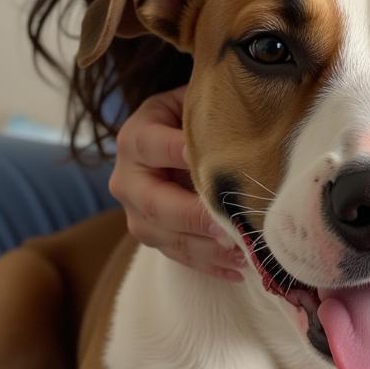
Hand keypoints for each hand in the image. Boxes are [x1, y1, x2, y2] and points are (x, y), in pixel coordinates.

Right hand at [110, 87, 245, 279]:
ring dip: (206, 248)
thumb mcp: (189, 100)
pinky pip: (177, 256)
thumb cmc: (187, 115)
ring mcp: (134, 214)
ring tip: (243, 251)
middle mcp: (126, 179)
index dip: (179, 152)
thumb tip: (241, 106)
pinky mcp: (150, 236)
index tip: (217, 160)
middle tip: (229, 225)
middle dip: (194, 216)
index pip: (153, 145)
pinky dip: (208, 264)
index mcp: (134, 138)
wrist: (163, 136)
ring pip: (166, 237)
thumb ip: (206, 106)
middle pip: (156, 203)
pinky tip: (238, 268)